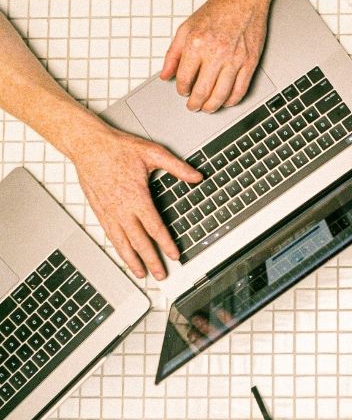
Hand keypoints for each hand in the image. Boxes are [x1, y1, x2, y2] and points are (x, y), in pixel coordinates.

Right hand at [74, 124, 200, 279]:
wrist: (87, 145)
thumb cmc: (117, 148)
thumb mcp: (152, 153)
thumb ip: (177, 167)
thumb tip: (196, 176)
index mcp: (137, 197)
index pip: (155, 228)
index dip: (166, 244)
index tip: (174, 256)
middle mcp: (122, 209)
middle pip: (139, 242)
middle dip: (151, 260)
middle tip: (161, 274)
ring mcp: (109, 212)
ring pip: (122, 243)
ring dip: (132, 260)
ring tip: (141, 273)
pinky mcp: (99, 211)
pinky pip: (110, 235)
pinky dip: (118, 248)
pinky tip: (123, 254)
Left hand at [160, 0, 268, 112]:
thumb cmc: (218, 11)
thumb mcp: (187, 27)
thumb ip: (173, 53)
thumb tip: (165, 75)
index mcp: (197, 44)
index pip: (184, 78)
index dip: (181, 89)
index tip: (183, 91)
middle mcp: (216, 53)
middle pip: (202, 91)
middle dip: (195, 103)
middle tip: (193, 106)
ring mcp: (234, 59)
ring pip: (221, 95)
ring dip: (212, 106)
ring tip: (207, 108)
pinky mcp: (250, 62)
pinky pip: (240, 90)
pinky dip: (232, 101)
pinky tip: (226, 101)